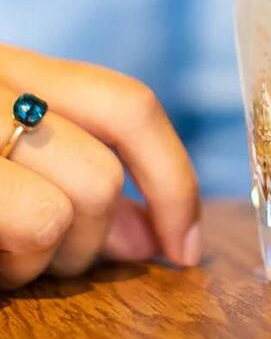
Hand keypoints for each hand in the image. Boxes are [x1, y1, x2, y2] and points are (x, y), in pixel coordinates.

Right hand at [0, 44, 199, 288]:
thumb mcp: (8, 161)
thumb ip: (77, 180)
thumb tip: (151, 237)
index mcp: (17, 71)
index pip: (130, 106)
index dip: (173, 179)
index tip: (185, 245)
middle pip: (106, 168)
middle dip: (99, 236)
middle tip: (57, 260)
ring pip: (79, 200)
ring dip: (53, 258)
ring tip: (8, 259)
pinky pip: (35, 224)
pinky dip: (18, 267)